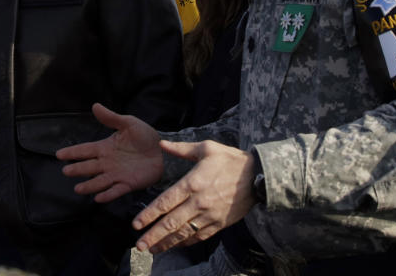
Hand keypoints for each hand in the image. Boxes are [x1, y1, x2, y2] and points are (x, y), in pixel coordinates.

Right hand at [56, 103, 162, 202]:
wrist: (164, 150)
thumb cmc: (146, 136)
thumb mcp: (129, 123)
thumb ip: (111, 117)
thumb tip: (95, 105)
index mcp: (106, 147)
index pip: (85, 150)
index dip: (73, 152)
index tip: (59, 154)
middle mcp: (108, 163)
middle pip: (89, 167)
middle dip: (77, 169)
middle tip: (66, 171)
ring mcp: (117, 174)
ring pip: (99, 181)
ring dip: (89, 185)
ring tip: (78, 189)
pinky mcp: (128, 184)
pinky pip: (116, 190)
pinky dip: (107, 195)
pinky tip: (98, 198)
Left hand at [132, 140, 257, 253]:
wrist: (259, 176)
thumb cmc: (231, 159)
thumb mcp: (207, 148)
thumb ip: (182, 149)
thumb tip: (162, 145)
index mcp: (193, 182)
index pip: (165, 202)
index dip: (149, 215)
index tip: (136, 224)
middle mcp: (199, 202)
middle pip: (171, 223)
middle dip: (153, 236)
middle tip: (139, 246)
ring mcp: (210, 215)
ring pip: (184, 233)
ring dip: (166, 243)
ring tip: (153, 250)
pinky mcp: (219, 223)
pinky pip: (199, 236)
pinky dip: (185, 242)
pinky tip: (175, 245)